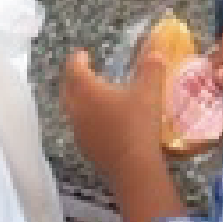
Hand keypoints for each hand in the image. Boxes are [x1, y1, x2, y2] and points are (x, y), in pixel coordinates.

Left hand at [59, 47, 185, 221]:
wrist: (133, 167)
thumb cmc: (138, 124)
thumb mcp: (149, 92)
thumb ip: (151, 69)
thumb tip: (155, 53)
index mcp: (87, 90)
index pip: (74, 69)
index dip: (78, 59)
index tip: (83, 55)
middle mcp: (76, 109)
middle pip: (67, 89)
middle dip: (72, 79)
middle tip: (82, 73)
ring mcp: (78, 131)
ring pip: (71, 110)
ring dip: (77, 100)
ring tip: (92, 97)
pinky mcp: (85, 149)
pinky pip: (80, 128)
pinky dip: (86, 120)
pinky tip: (99, 123)